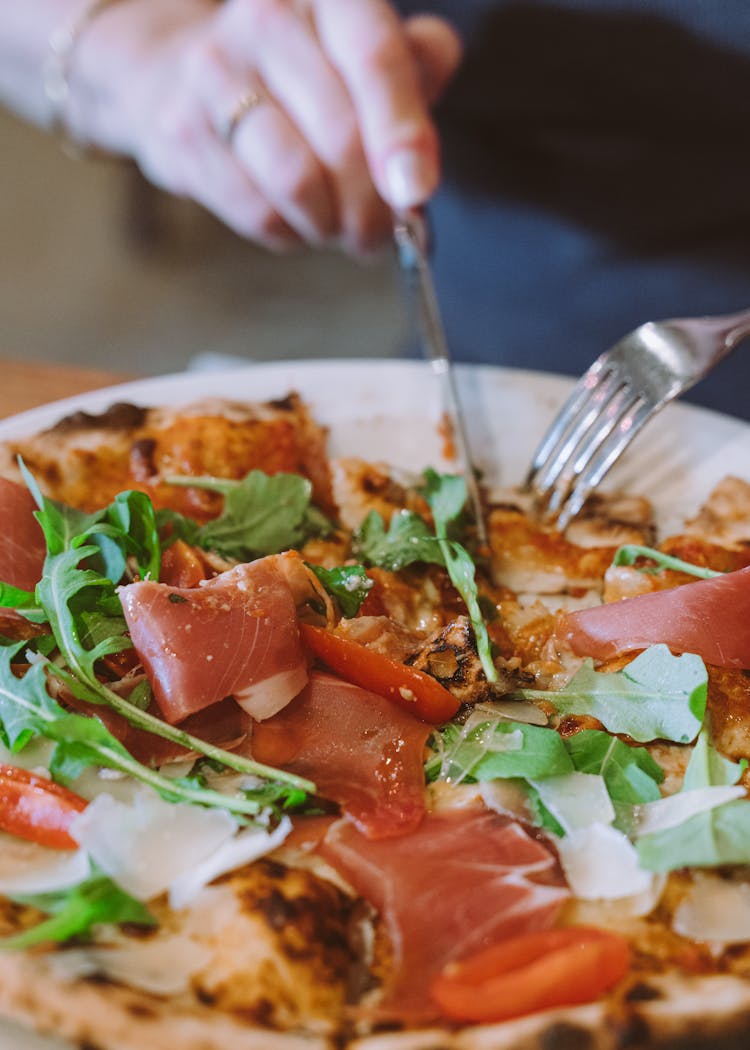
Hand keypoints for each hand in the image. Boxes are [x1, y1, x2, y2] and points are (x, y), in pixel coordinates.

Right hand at [73, 0, 461, 254]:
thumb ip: (413, 69)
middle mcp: (267, 19)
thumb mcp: (361, 56)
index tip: (416, 189)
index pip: (374, 58)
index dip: (401, 130)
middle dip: (374, 205)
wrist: (179, 76)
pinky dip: (291, 233)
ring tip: (339, 229)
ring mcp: (217, 74)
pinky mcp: (184, 132)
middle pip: (341, 136)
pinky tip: (297, 222)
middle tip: (382, 231)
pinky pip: (258, 210)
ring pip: (296, 179)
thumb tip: (433, 96)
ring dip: (331, 225)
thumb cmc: (297, 75)